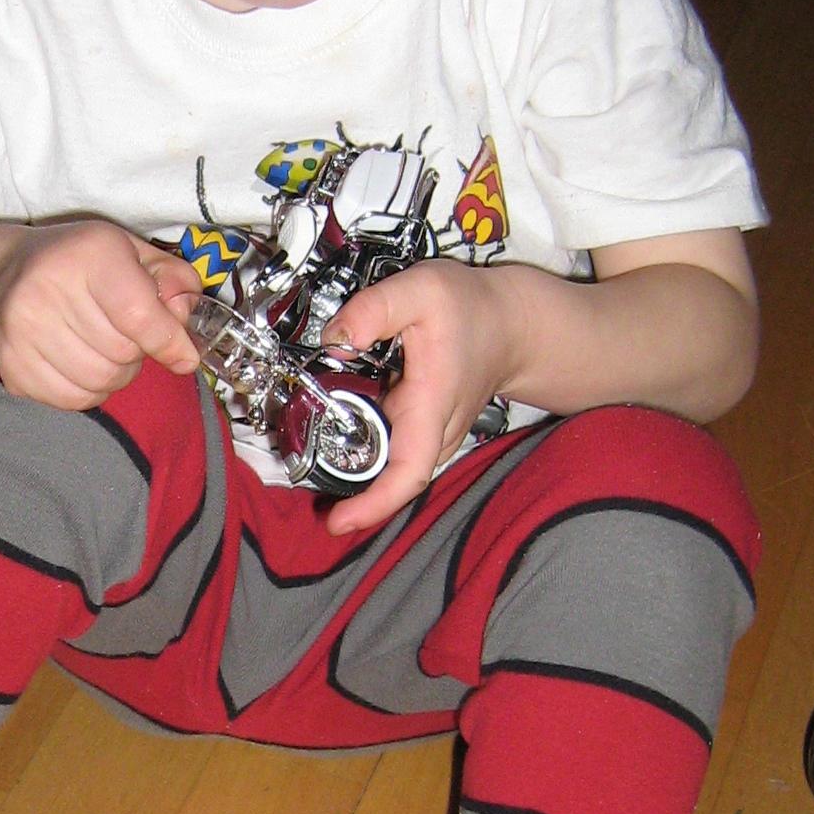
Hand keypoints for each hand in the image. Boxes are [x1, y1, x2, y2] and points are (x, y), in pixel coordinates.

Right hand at [0, 221, 202, 408]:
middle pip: (122, 354)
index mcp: (89, 252)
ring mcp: (22, 329)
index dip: (169, 342)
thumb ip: (172, 279)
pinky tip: (81, 365)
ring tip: (104, 350)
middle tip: (126, 337)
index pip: (139, 315)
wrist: (2, 276)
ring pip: (100, 381)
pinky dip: (89, 391)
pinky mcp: (10, 363)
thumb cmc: (79, 264)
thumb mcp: (132, 252)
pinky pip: (72, 399)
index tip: (184, 356)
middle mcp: (47, 287)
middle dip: (138, 354)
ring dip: (115, 376)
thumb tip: (184, 317)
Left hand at [318, 260, 525, 534]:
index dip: (374, 504)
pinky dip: (363, 450)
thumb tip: (335, 339)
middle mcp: (435, 433)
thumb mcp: (420, 290)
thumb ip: (373, 310)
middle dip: (346, 489)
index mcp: (431, 406)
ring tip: (309, 456)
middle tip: (302, 484)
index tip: (339, 522)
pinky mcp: (426, 431)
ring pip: (389, 468)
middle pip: (389, 480)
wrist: (511, 323)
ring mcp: (433, 437)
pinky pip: (392, 452)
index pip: (408, 474)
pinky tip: (334, 431)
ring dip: (351, 469)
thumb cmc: (471, 308)